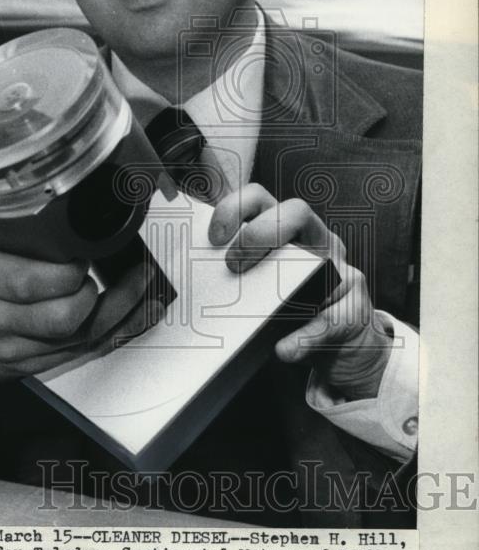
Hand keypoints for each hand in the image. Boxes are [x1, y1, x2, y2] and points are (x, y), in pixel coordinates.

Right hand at [0, 215, 158, 421]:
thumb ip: (9, 216)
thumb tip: (51, 177)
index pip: (29, 283)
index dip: (69, 271)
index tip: (85, 251)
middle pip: (62, 318)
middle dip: (99, 293)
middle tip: (119, 267)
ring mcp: (18, 347)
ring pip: (81, 338)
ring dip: (123, 309)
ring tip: (144, 282)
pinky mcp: (36, 365)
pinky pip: (87, 353)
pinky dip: (121, 331)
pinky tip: (143, 311)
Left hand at [208, 184, 393, 400]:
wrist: (341, 347)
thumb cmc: (290, 313)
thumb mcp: (258, 295)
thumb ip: (235, 284)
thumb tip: (195, 296)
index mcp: (284, 232)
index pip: (261, 200)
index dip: (235, 208)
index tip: (214, 237)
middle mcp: (316, 243)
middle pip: (296, 210)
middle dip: (261, 233)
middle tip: (234, 266)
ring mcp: (341, 271)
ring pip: (328, 251)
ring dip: (289, 277)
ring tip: (262, 309)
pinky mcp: (355, 308)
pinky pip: (334, 318)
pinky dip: (307, 336)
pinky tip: (285, 349)